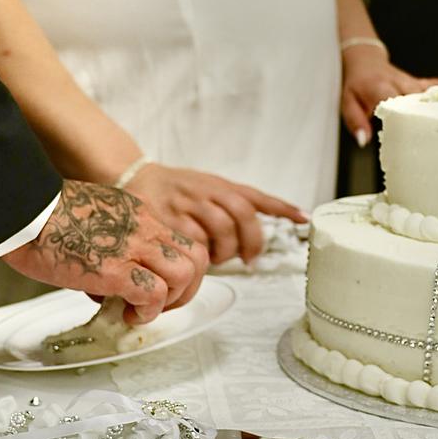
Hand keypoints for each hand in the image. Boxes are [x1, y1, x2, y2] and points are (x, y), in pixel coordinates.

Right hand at [4, 179, 207, 325]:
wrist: (21, 212)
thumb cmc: (45, 216)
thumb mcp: (97, 217)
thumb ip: (117, 241)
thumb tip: (118, 281)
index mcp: (140, 213)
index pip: (184, 242)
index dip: (180, 272)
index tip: (162, 289)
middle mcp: (144, 227)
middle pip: (197, 258)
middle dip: (186, 289)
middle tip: (160, 304)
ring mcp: (131, 247)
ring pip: (185, 275)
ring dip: (170, 301)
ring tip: (142, 310)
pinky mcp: (113, 270)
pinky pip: (154, 295)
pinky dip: (147, 311)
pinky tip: (128, 315)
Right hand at [127, 163, 306, 265]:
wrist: (134, 177)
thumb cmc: (177, 189)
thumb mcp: (208, 185)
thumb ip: (237, 200)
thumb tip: (283, 213)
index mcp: (220, 185)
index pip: (255, 196)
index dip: (282, 207)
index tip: (303, 218)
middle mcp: (206, 191)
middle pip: (241, 214)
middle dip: (250, 241)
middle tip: (248, 258)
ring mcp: (187, 204)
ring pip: (220, 228)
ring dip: (224, 250)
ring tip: (217, 258)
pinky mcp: (167, 218)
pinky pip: (192, 241)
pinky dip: (200, 255)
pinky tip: (198, 261)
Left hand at [341, 47, 437, 143]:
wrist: (365, 61)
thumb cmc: (357, 85)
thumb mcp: (347, 103)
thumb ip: (355, 122)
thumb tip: (364, 140)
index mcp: (379, 88)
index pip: (393, 103)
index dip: (402, 119)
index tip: (410, 137)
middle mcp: (399, 84)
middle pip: (416, 102)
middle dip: (425, 118)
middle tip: (435, 138)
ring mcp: (411, 83)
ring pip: (428, 95)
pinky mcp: (419, 83)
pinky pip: (436, 86)